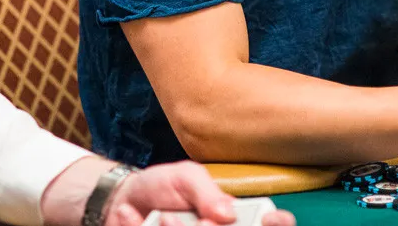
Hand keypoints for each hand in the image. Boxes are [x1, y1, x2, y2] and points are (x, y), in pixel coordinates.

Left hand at [105, 161, 296, 225]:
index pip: (266, 223)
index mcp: (231, 218)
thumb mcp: (187, 176)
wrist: (122, 199)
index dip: (275, 223)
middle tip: (201, 219)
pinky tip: (141, 222)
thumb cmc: (162, 186)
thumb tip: (228, 213)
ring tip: (164, 217)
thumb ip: (208, 191)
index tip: (271, 219)